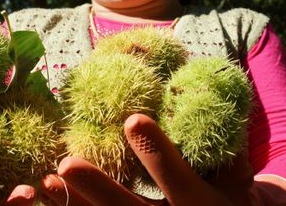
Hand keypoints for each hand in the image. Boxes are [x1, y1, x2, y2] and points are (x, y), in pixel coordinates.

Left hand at [38, 114, 285, 205]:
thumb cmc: (232, 194)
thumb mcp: (238, 175)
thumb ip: (223, 146)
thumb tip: (206, 91)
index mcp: (202, 203)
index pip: (177, 179)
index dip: (156, 152)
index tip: (134, 120)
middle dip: (99, 188)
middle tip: (68, 163)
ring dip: (75, 203)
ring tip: (48, 178)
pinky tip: (48, 193)